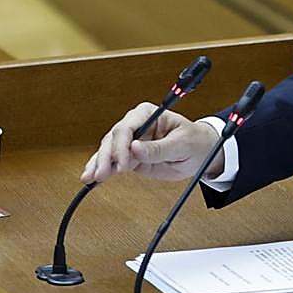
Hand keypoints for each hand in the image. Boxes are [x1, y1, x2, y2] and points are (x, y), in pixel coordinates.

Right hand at [80, 102, 222, 183]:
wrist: (201, 153)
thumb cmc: (195, 141)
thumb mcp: (182, 144)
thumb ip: (159, 148)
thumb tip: (135, 148)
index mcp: (149, 113)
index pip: (127, 127)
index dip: (121, 146)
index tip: (122, 165)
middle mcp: (136, 125)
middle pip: (113, 139)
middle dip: (106, 157)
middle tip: (102, 174)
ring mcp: (131, 141)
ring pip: (108, 150)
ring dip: (98, 164)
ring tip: (90, 178)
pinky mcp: (130, 156)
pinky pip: (111, 161)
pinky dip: (101, 169)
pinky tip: (91, 178)